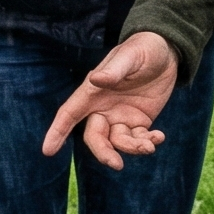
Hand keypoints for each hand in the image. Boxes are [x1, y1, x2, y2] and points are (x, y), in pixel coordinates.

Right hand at [43, 31, 180, 169]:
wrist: (167, 52)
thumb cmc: (142, 48)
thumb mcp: (129, 56)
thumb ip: (114, 70)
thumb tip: (95, 79)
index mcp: (93, 91)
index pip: (70, 113)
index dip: (57, 131)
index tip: (47, 151)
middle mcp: (103, 107)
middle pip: (95, 136)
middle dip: (104, 152)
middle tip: (116, 164)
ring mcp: (121, 116)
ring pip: (118, 142)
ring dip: (132, 148)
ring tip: (150, 145)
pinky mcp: (139, 121)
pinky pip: (138, 139)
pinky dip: (147, 142)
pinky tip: (158, 137)